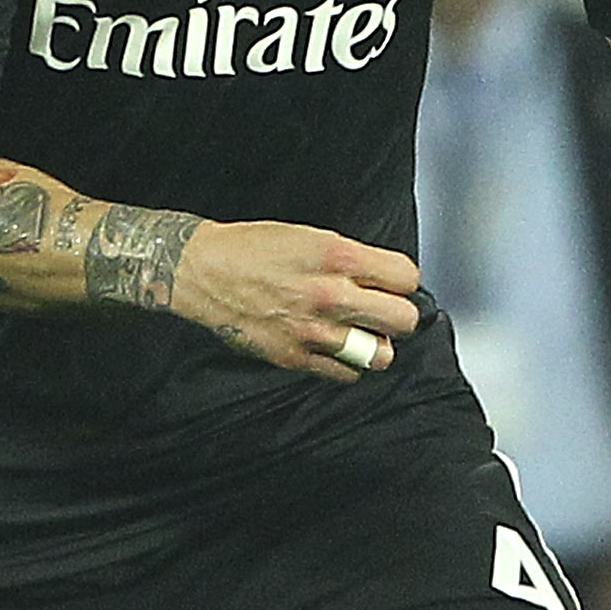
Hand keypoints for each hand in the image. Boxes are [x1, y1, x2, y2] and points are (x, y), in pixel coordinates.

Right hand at [173, 220, 421, 379]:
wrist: (204, 272)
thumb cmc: (253, 248)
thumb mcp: (310, 235)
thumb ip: (351, 258)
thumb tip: (383, 280)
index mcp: (336, 256)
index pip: (406, 277)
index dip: (401, 280)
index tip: (391, 283)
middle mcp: (330, 295)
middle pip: (403, 319)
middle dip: (398, 314)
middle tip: (383, 311)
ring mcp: (314, 330)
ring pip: (381, 355)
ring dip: (376, 344)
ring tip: (362, 334)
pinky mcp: (296, 357)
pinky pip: (346, 374)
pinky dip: (348, 364)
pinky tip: (336, 349)